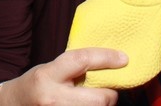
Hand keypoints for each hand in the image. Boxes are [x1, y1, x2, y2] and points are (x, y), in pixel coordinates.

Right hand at [0, 48, 127, 105]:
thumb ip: (75, 66)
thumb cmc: (36, 85)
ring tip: (95, 99)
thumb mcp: (51, 69)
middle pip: (99, 99)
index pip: (82, 61)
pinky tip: (87, 104)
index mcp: (48, 76)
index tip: (123, 58)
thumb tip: (109, 61)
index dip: (106, 58)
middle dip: (110, 95)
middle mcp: (53, 99)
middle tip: (108, 90)